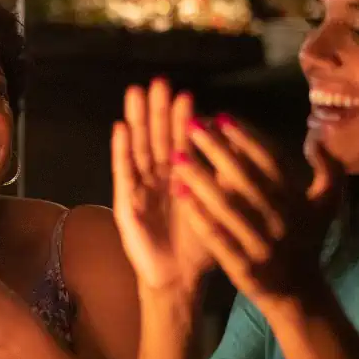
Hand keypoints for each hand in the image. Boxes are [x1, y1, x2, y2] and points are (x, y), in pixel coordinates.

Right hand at [111, 81, 213, 295]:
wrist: (177, 276)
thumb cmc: (200, 244)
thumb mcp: (220, 208)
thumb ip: (226, 180)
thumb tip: (239, 146)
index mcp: (183, 175)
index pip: (182, 141)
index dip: (182, 118)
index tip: (187, 94)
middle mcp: (160, 175)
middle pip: (157, 136)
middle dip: (158, 110)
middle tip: (160, 81)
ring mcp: (140, 185)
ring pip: (139, 146)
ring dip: (137, 120)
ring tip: (136, 92)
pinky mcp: (125, 200)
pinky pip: (123, 170)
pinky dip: (121, 149)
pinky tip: (120, 128)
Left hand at [172, 119, 341, 311]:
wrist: (299, 292)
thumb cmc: (306, 240)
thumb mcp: (326, 205)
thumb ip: (329, 171)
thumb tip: (319, 139)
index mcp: (298, 201)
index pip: (271, 162)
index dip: (247, 138)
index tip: (221, 116)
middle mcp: (281, 219)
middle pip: (245, 178)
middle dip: (217, 149)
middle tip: (191, 125)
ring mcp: (262, 244)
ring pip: (227, 206)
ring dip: (201, 178)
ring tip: (176, 155)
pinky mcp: (243, 266)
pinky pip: (217, 236)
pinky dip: (197, 214)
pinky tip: (178, 193)